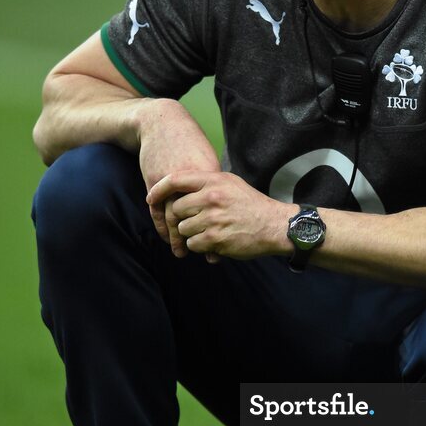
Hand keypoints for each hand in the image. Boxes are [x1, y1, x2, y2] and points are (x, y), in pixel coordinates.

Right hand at [137, 99, 220, 255]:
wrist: (162, 123)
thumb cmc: (189, 141)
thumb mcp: (208, 159)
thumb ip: (217, 181)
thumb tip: (231, 203)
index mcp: (208, 175)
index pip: (218, 209)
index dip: (223, 228)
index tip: (229, 243)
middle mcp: (190, 181)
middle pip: (197, 216)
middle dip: (203, 238)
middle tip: (211, 256)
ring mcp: (170, 182)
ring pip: (175, 217)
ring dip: (179, 238)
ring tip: (184, 253)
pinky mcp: (154, 182)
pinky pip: (157, 210)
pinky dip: (161, 226)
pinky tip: (167, 238)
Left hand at [146, 170, 291, 261]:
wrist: (274, 225)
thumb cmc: (252, 204)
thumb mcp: (231, 183)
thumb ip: (207, 182)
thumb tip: (179, 187)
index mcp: (214, 181)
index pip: (175, 179)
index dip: (159, 189)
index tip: (151, 197)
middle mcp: (211, 197)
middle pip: (177, 209)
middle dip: (182, 218)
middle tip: (196, 221)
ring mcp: (213, 218)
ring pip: (183, 228)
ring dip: (192, 233)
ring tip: (209, 231)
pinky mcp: (215, 239)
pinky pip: (193, 244)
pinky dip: (200, 246)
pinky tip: (214, 241)